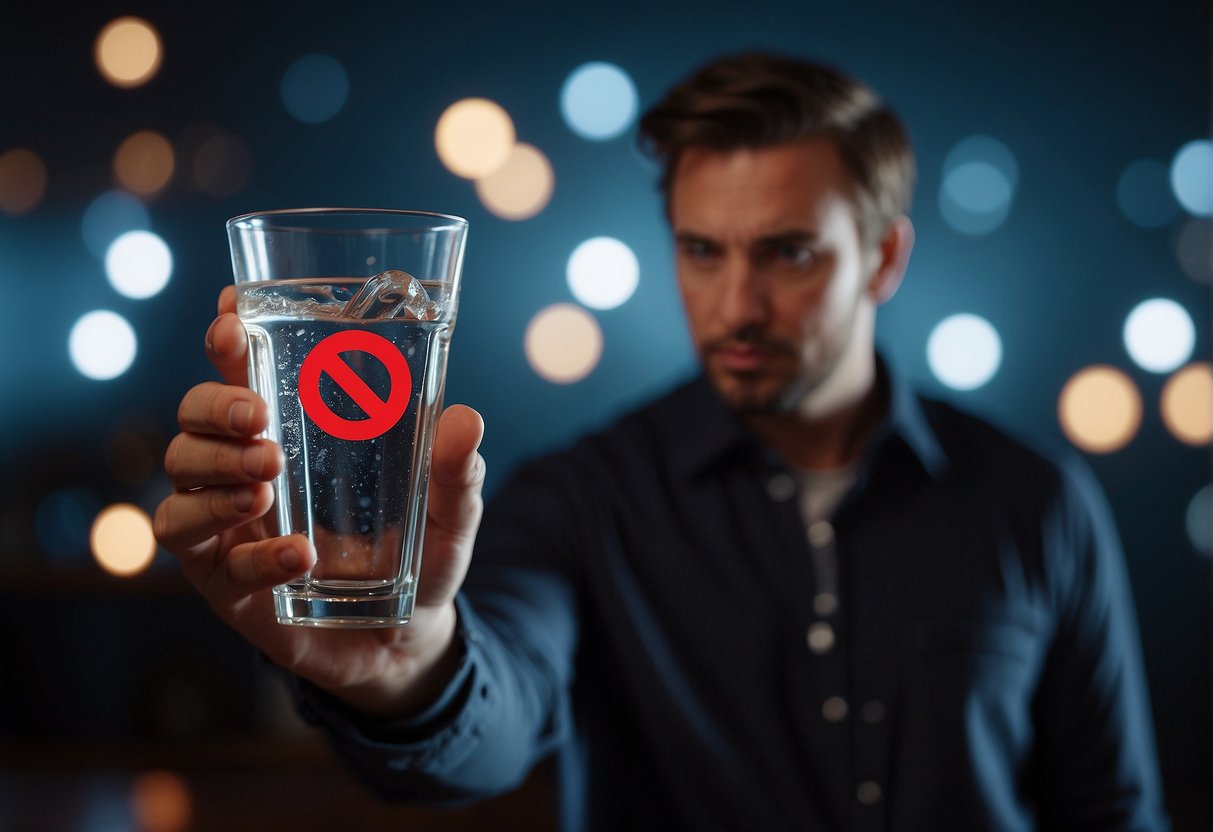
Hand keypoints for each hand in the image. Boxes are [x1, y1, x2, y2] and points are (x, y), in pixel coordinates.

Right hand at [153, 286, 485, 716]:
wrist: (409, 642)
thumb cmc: (421, 557)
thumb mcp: (450, 513)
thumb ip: (455, 473)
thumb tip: (466, 419)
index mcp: (294, 434)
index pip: (243, 373)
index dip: (229, 338)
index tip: (232, 311)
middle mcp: (248, 471)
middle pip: (191, 419)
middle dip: (213, 407)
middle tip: (259, 418)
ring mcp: (230, 527)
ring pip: (179, 479)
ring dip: (216, 472)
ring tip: (268, 480)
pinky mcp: (228, 585)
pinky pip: (209, 560)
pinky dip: (250, 553)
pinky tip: (298, 555)